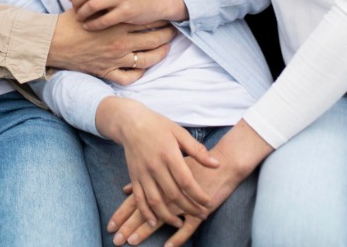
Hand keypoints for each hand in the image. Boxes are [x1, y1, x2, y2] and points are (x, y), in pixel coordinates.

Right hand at [47, 9, 174, 79]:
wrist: (53, 42)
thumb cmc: (70, 22)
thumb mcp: (92, 6)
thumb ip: (109, 5)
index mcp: (117, 23)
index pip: (147, 21)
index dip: (160, 19)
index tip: (166, 16)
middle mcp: (120, 42)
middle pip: (153, 39)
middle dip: (167, 35)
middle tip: (173, 32)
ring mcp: (115, 59)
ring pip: (147, 60)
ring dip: (160, 54)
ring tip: (165, 48)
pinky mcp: (106, 72)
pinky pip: (129, 77)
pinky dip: (138, 73)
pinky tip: (143, 68)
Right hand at [109, 120, 270, 246]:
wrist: (130, 122)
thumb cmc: (158, 125)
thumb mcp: (180, 132)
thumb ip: (198, 150)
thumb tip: (216, 164)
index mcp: (169, 155)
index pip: (186, 181)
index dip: (198, 195)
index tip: (209, 203)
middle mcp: (155, 166)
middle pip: (173, 194)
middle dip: (189, 208)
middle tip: (202, 215)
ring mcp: (142, 173)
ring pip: (155, 201)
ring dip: (168, 216)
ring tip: (180, 223)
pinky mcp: (134, 177)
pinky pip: (139, 199)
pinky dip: (146, 212)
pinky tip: (154, 222)